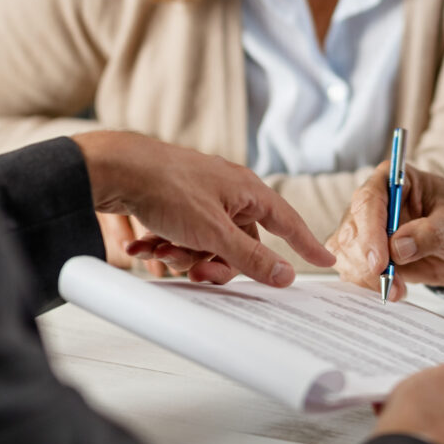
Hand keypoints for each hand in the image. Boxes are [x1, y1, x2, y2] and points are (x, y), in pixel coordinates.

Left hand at [73, 131, 334, 285]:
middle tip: (197, 270)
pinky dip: (165, 247)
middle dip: (216, 262)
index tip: (326, 261)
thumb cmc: (167, 188)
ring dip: (184, 256)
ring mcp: (202, 197)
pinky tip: (143, 248)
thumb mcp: (214, 233)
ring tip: (161, 251)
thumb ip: (251, 257)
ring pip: (208, 244)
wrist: (117, 169)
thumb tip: (285, 274)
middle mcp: (229, 192)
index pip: (287, 222)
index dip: (306, 244)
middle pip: (240, 243)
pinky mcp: (176, 204)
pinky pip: (182, 237)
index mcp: (248, 191)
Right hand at [327, 162, 443, 301]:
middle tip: (389, 283)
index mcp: (394, 179)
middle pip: (351, 229)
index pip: (369, 200)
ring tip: (396, 289)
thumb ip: (429, 233)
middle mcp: (374, 201)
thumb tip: (397, 248)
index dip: (370, 231)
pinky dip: (366, 284)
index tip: (379, 262)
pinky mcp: (367, 253)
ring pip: (346, 251)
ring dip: (366, 276)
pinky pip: (352, 268)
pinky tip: (391, 289)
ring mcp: (367, 228)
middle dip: (366, 261)